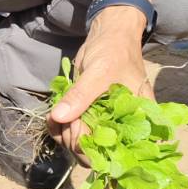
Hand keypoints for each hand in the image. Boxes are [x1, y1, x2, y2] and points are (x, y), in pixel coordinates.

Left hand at [46, 8, 150, 156]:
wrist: (109, 35)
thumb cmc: (114, 52)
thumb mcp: (99, 72)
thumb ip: (81, 95)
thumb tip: (59, 117)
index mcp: (135, 122)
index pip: (116, 152)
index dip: (94, 149)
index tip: (77, 128)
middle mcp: (120, 127)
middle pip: (95, 153)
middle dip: (75, 141)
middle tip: (67, 118)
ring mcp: (101, 122)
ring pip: (79, 145)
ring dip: (63, 134)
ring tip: (57, 114)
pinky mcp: (86, 116)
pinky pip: (70, 132)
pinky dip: (57, 127)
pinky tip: (52, 116)